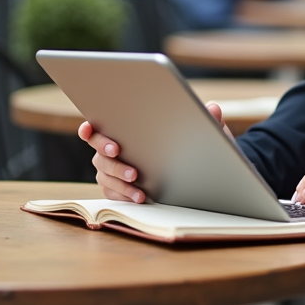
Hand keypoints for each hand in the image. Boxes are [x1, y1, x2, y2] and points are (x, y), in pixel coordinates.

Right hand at [77, 102, 233, 202]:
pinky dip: (124, 194)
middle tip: (118, 150)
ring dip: (118, 177)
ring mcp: (113, 171)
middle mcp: (113, 150)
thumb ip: (206, 120)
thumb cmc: (190, 144)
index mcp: (126, 130)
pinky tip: (140, 196)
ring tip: (137, 181)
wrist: (196, 169)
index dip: (89, 127)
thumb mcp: (203, 132)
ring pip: (104, 173)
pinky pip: (113, 193)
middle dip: (106, 149)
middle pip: (98, 150)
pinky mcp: (119, 190)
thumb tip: (214, 108)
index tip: (90, 128)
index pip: (98, 126)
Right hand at [77, 120, 145, 202]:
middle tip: (133, 174)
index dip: (86, 131)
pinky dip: (125, 195)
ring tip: (139, 192)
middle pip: (101, 159)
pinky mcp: (106, 186)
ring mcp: (102, 171)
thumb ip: (139, 135)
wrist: (150, 166)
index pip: (89, 132)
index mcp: (106, 137)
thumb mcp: (142, 138)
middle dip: (117, 167)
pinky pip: (111, 192)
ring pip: (106, 179)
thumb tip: (154, 130)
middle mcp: (100, 154)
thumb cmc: (145, 146)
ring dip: (123, 185)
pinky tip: (136, 197)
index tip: (88, 132)